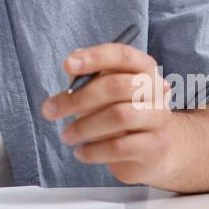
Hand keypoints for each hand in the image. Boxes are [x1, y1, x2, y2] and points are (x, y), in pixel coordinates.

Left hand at [40, 41, 179, 186]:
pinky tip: (80, 152)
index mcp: (144, 69)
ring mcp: (159, 119)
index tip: (66, 65)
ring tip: (66, 135)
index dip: (95, 57)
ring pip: (119, 116)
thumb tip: (71, 68)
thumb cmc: (120, 114)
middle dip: (77, 98)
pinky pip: (119, 147)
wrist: (151, 153)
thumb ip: (88, 78)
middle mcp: (157, 90)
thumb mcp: (104, 93)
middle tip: (49, 110)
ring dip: (83, 126)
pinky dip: (93, 150)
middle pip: (117, 86)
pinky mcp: (155, 147)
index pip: (123, 55)